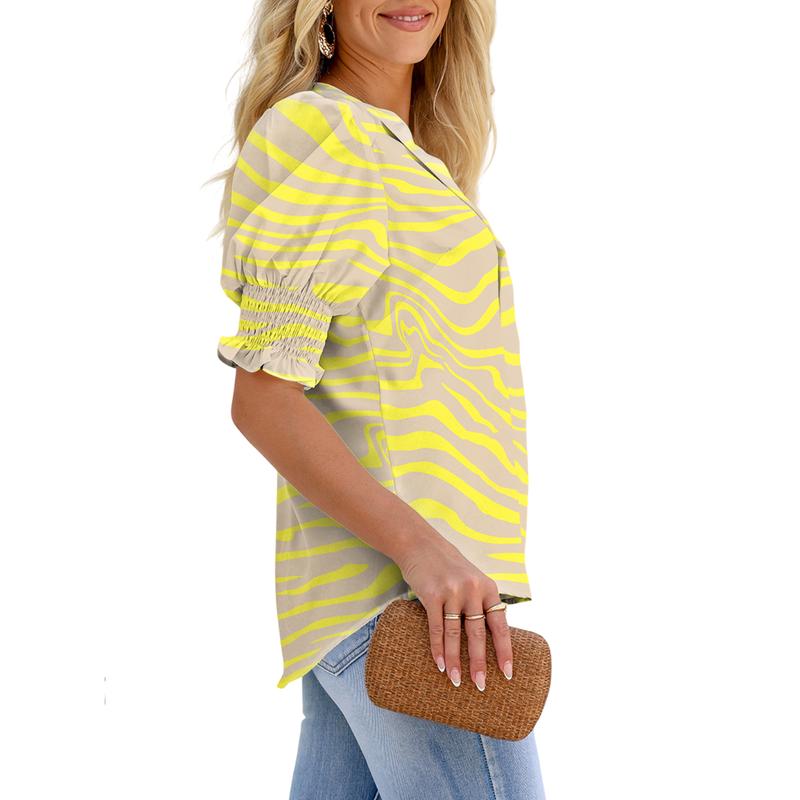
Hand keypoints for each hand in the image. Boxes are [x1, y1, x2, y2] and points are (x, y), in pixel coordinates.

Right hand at [396, 536, 512, 690]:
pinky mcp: (432, 594)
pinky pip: (436, 627)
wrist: (420, 544)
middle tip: (481, 685)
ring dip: (456, 661)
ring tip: (456, 681)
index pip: (500, 625)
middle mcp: (472, 590)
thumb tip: (489, 638)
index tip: (508, 674)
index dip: (505, 650)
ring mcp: (452, 592)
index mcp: (488, 587)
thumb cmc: (448, 566)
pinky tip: (440, 664)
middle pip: (478, 634)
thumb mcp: (472, 579)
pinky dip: (438, 648)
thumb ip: (480, 603)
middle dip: (479, 663)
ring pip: (455, 634)